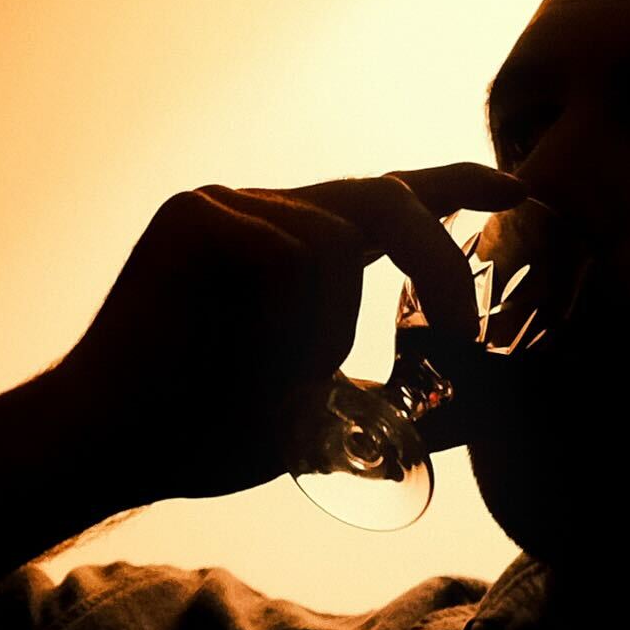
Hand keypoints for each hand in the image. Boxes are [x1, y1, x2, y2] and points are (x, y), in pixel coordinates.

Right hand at [30, 163, 532, 508]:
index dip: (459, 182)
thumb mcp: (324, 420)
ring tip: (271, 375)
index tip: (519, 188)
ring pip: (334, 238)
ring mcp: (224, 205)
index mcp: (293, 248)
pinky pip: (288, 248)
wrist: (110, 446)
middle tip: (463, 329)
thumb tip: (479, 413)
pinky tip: (229, 350)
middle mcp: (262, 211)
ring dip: (325, 322)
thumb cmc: (200, 435)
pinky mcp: (195, 216)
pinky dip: (283, 312)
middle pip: (383, 198)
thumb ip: (393, 400)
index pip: (392, 196)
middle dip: (436, 262)